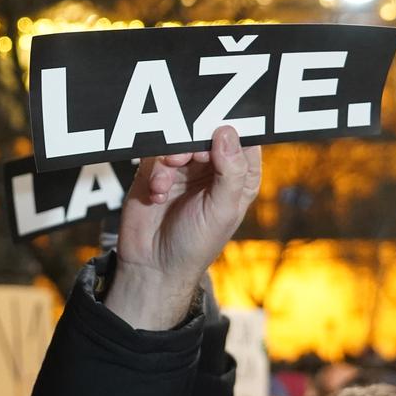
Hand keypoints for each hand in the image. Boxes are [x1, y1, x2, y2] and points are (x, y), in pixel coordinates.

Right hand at [110, 126, 261, 329]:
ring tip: (169, 175)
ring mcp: (183, 169)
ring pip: (179, 139)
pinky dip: (156, 170)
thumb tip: (228, 132)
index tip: (218, 129)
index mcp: (237, 177)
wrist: (152, 266)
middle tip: (188, 154)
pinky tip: (156, 192)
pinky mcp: (155, 171)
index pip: (243, 141)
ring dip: (173, 155)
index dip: (233, 130)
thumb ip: (230, 172)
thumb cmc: (195, 245)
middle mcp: (211, 169)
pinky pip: (155, 153)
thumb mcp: (221, 211)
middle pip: (208, 133)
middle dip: (196, 140)